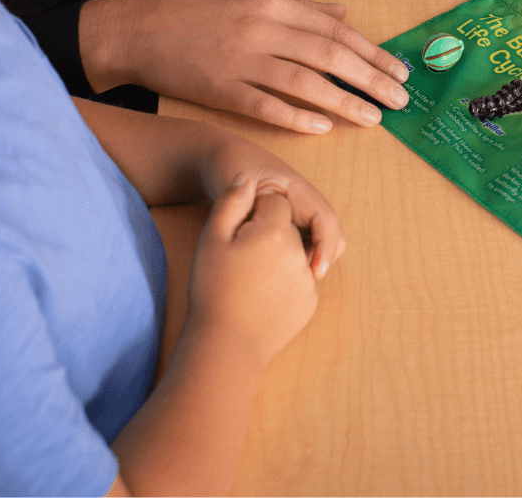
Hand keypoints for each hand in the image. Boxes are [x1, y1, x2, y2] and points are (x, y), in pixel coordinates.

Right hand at [79, 0, 408, 132]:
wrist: (138, 29)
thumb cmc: (196, 12)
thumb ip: (299, 7)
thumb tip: (343, 11)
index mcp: (272, 4)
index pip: (335, 29)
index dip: (372, 50)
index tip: (398, 69)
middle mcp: (262, 29)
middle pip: (330, 55)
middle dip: (371, 77)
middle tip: (400, 98)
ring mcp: (241, 60)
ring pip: (306, 83)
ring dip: (345, 102)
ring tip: (374, 117)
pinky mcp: (220, 90)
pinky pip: (265, 106)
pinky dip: (297, 117)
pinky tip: (324, 128)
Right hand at [189, 175, 317, 368]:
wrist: (225, 346)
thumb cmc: (213, 289)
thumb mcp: (211, 238)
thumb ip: (231, 201)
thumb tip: (246, 176)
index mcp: (276, 231)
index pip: (274, 203)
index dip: (253, 214)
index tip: (238, 235)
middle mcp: (299, 252)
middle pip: (287, 228)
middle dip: (268, 235)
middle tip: (240, 260)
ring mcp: (308, 280)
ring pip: (294, 253)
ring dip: (278, 257)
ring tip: (249, 280)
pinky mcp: (310, 303)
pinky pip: (299, 279)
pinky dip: (284, 281)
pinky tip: (260, 294)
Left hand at [198, 133, 346, 278]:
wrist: (221, 158)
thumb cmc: (230, 166)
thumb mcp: (239, 187)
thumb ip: (250, 212)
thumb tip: (261, 241)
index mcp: (299, 190)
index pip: (326, 220)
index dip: (325, 247)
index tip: (314, 274)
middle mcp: (304, 204)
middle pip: (331, 237)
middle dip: (319, 259)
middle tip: (291, 276)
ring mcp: (297, 215)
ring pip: (318, 246)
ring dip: (305, 261)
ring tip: (276, 272)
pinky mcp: (287, 227)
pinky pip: (301, 249)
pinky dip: (293, 261)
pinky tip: (269, 267)